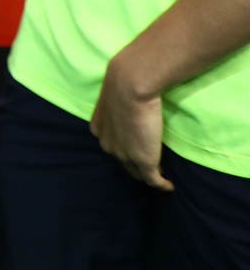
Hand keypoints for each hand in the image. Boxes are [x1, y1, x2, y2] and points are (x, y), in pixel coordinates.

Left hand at [90, 53, 173, 191]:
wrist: (129, 85)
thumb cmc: (124, 83)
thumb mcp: (116, 95)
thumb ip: (120, 102)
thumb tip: (131, 97)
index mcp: (100, 129)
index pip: (112, 145)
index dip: (124, 150)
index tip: (135, 150)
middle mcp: (108, 145)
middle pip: (123, 162)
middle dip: (134, 165)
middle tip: (150, 166)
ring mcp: (124, 155)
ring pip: (137, 172)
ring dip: (148, 175)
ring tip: (159, 176)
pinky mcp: (143, 161)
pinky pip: (153, 179)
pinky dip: (161, 184)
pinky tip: (169, 186)